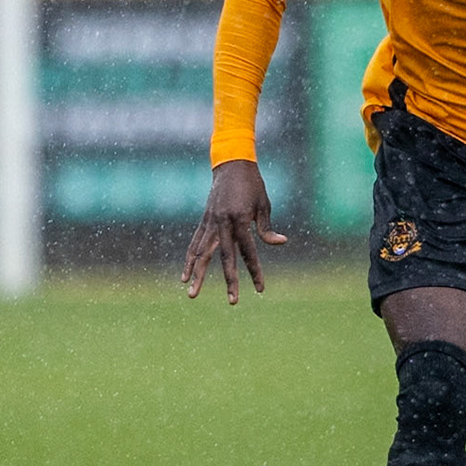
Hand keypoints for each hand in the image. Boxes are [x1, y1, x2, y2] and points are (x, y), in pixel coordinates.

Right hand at [182, 158, 286, 303]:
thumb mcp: (264, 204)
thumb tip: (280, 243)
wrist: (231, 164)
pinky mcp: (204, 221)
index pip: (249, 252)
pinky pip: (195, 244)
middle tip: (233, 301)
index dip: (255, 271)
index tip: (260, 289)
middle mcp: (222, 223)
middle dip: (230, 281)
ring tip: (191, 295)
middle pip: (225, 258)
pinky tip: (185, 275)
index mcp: (240, 219)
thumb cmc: (252, 184)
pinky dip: (190, 260)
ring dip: (197, 275)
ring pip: (202, 254)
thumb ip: (266, 228)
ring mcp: (210, 222)